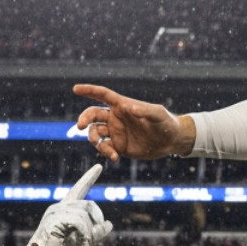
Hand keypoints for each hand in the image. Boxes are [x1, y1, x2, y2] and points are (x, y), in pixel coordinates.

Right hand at [16, 165, 113, 245]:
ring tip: (83, 244)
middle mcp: (59, 207)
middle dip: (95, 222)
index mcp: (66, 209)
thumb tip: (109, 223)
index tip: (99, 166)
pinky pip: (78, 221)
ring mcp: (55, 212)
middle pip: (88, 204)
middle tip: (90, 239)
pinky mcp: (54, 220)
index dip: (89, 178)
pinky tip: (81, 244)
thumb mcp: (84, 241)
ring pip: (84, 213)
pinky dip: (84, 234)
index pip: (79, 189)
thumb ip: (96, 232)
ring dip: (88, 232)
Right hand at [73, 83, 194, 161]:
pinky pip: (105, 148)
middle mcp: (115, 117)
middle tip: (81, 126)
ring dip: (96, 142)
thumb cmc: (165, 123)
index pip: (102, 95)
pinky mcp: (118, 146)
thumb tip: (129, 107)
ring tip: (111, 152)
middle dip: (84, 118)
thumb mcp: (158, 114)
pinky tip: (115, 157)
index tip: (76, 89)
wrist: (170, 141)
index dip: (89, 91)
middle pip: (92, 115)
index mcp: (122, 105)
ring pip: (95, 133)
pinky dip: (106, 152)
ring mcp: (115, 132)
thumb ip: (145, 110)